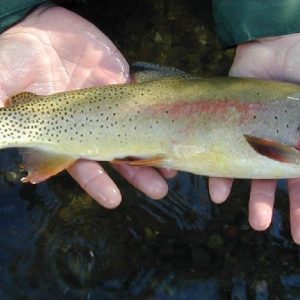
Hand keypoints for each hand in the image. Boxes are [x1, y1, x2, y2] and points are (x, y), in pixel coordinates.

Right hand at [0, 5, 175, 207]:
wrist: (42, 25)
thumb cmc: (18, 55)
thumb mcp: (4, 82)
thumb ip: (2, 112)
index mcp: (63, 132)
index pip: (82, 165)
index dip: (97, 183)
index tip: (113, 201)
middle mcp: (90, 124)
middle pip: (116, 155)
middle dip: (137, 175)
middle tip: (158, 191)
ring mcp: (110, 106)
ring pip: (135, 134)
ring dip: (153, 153)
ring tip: (172, 172)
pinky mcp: (124, 85)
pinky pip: (145, 104)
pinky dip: (159, 119)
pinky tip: (174, 132)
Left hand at [209, 34, 299, 242]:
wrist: (281, 44)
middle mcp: (279, 141)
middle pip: (280, 181)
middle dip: (278, 206)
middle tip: (268, 229)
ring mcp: (255, 135)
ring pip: (253, 171)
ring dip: (252, 197)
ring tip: (253, 222)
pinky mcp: (231, 125)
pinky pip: (223, 151)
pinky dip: (220, 173)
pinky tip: (216, 194)